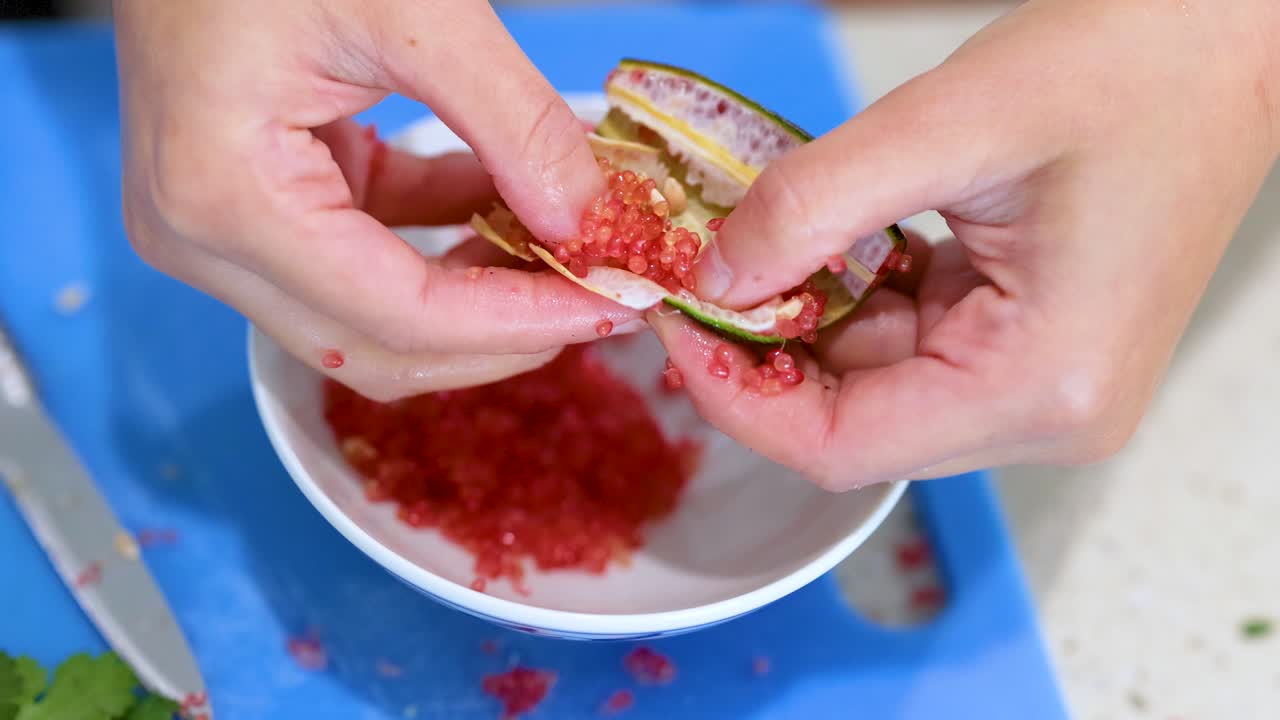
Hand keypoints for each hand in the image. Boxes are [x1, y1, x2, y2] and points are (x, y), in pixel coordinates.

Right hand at [113, 0, 636, 400]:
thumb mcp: (414, 7)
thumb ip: (512, 121)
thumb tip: (586, 219)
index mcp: (226, 198)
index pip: (399, 314)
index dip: (519, 323)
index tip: (615, 305)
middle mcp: (206, 238)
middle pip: (380, 345)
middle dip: (502, 332)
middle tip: (602, 296)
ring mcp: (221, 228)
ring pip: (373, 318)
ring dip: (476, 295)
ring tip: (567, 256)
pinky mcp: (253, 203)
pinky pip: (364, 257)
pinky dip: (442, 243)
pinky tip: (510, 210)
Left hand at [655, 0, 1279, 488]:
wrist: (1222, 41)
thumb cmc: (1132, 69)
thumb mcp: (952, 123)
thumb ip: (816, 205)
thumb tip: (713, 277)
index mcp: (1041, 387)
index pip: (842, 446)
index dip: (738, 396)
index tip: (674, 322)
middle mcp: (1044, 413)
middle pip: (849, 424)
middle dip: (760, 353)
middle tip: (694, 274)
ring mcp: (1036, 385)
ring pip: (867, 384)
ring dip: (799, 320)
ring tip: (752, 242)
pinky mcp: (1022, 347)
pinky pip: (902, 345)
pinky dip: (846, 299)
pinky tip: (821, 240)